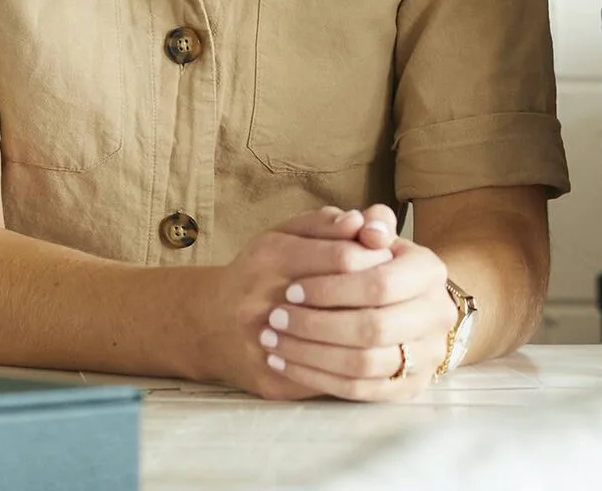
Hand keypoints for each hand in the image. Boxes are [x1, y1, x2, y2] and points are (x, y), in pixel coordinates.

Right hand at [197, 206, 405, 398]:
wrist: (209, 324)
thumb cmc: (260, 271)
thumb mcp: (286, 233)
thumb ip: (326, 223)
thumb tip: (362, 221)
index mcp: (270, 256)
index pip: (345, 257)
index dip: (376, 259)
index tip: (388, 260)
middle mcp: (261, 301)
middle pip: (346, 303)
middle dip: (380, 298)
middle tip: (393, 294)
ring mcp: (264, 345)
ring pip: (341, 351)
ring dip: (372, 337)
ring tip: (382, 322)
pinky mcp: (271, 380)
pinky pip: (327, 380)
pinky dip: (354, 366)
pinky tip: (365, 352)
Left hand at [259, 204, 456, 401]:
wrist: (402, 307)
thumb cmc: (375, 266)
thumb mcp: (374, 237)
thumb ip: (369, 223)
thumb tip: (365, 225)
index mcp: (430, 272)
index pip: (380, 284)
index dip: (332, 289)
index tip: (291, 290)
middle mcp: (437, 315)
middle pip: (372, 328)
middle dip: (316, 324)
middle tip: (276, 318)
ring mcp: (426, 356)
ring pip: (363, 363)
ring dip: (310, 353)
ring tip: (273, 341)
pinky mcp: (408, 388)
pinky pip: (358, 390)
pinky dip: (316, 377)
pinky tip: (285, 362)